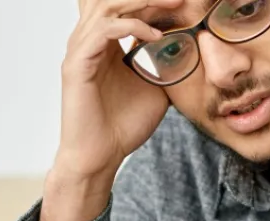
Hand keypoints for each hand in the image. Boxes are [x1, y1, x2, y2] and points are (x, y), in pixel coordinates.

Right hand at [39, 0, 179, 220]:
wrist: (101, 156)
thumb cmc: (123, 125)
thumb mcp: (156, 85)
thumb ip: (165, 61)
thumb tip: (192, 45)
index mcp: (104, 42)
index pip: (124, 5)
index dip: (153, 0)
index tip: (184, 2)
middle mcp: (88, 40)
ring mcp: (80, 50)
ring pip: (106, 6)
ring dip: (142, 1)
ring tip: (173, 5)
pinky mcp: (77, 65)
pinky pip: (103, 31)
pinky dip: (131, 26)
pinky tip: (154, 36)